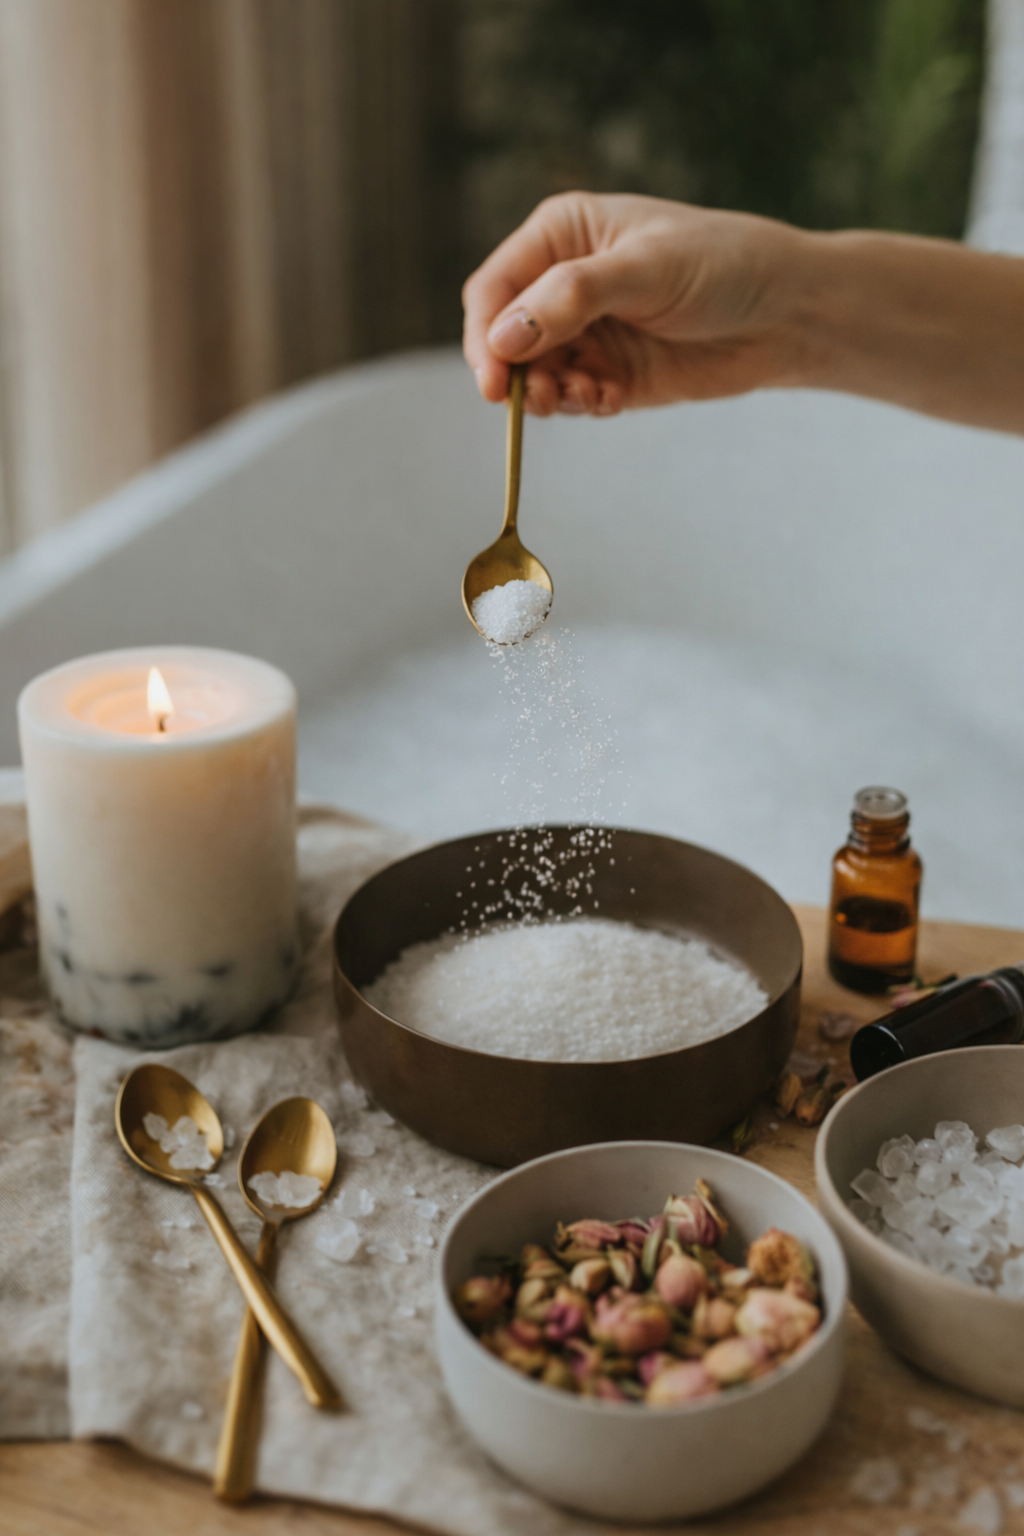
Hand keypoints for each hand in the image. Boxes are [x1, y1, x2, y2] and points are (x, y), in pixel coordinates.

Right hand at [462, 192, 814, 416]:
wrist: (785, 311)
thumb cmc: (722, 264)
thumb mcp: (646, 270)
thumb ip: (572, 299)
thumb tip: (506, 339)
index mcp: (560, 236)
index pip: (495, 289)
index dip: (486, 335)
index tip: (493, 380)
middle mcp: (561, 283)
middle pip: (506, 339)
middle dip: (518, 374)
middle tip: (543, 400)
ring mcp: (585, 332)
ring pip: (536, 375)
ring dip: (551, 396)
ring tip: (590, 396)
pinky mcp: (610, 372)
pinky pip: (573, 398)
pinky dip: (582, 405)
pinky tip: (612, 398)